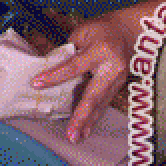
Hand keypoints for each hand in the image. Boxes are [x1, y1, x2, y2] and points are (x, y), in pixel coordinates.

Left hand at [32, 17, 131, 142]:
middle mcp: (113, 68)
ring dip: (88, 122)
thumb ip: (68, 52)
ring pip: (100, 103)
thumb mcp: (82, 33)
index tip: (36, 83)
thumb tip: (48, 69)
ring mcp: (118, 80)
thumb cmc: (101, 30)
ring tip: (76, 136)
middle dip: (81, 115)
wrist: (129, 31)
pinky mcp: (119, 87)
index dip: (55, 75)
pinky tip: (85, 129)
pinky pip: (103, 103)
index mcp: (101, 50)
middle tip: (71, 133)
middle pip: (94, 94)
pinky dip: (94, 117)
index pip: (74, 65)